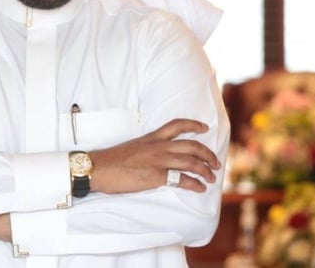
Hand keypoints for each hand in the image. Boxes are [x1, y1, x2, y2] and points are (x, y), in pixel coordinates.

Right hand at [90, 118, 220, 193]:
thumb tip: (156, 158)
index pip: (176, 125)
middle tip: (215, 163)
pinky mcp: (155, 176)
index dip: (194, 125)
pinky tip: (199, 188)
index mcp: (151, 138)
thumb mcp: (132, 148)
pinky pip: (182, 179)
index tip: (204, 128)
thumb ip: (147, 150)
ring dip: (205, 170)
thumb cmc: (112, 161)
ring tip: (211, 177)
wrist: (98, 168)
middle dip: (208, 154)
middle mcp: (158, 146)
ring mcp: (157, 160)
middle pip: (191, 145)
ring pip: (191, 161)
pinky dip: (195, 184)